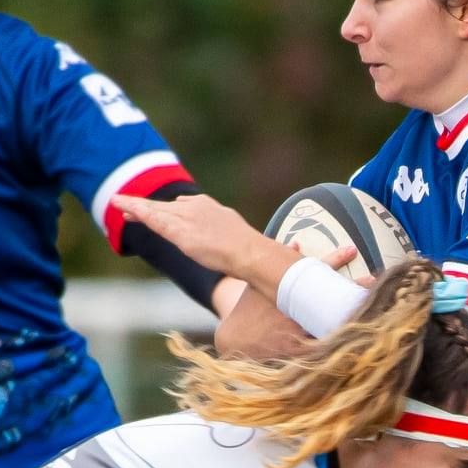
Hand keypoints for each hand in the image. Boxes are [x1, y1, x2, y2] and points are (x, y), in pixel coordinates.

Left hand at [113, 192, 359, 290]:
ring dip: (141, 208)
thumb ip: (304, 260)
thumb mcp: (284, 260)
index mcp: (225, 220)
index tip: (180, 213)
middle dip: (163, 209)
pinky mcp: (180, 231)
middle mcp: (207, 215)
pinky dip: (136, 210)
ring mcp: (192, 221)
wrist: (257, 260)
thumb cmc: (272, 263)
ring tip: (121, 204)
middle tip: (141, 207)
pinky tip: (120, 205)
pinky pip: (153, 218)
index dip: (190, 215)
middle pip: (180, 209)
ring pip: (161, 212)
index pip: (204, 214)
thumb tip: (347, 261)